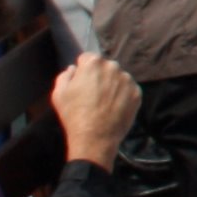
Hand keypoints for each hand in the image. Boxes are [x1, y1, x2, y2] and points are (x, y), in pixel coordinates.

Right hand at [49, 52, 140, 171]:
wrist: (95, 137)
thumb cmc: (73, 114)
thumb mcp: (59, 93)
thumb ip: (65, 75)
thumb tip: (73, 68)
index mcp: (93, 63)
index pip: (87, 59)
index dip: (82, 71)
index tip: (81, 83)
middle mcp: (113, 66)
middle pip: (104, 67)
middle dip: (98, 76)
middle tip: (92, 95)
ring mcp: (127, 79)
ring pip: (118, 78)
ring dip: (112, 85)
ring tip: (103, 103)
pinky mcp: (137, 92)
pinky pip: (128, 90)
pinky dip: (122, 96)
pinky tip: (113, 108)